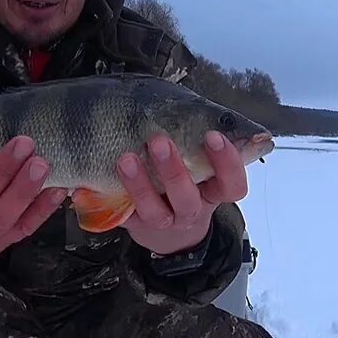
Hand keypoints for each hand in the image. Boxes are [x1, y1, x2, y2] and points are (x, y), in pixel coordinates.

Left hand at [115, 131, 248, 255]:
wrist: (169, 230)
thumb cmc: (186, 182)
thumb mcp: (200, 164)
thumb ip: (198, 140)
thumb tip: (191, 107)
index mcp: (213, 192)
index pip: (232, 184)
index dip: (227, 163)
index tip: (213, 135)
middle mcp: (190, 210)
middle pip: (187, 199)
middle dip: (174, 171)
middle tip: (159, 141)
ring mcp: (163, 222)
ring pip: (154, 211)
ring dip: (140, 185)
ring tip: (126, 159)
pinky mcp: (136, 226)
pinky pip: (125, 217)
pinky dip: (113, 198)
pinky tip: (106, 178)